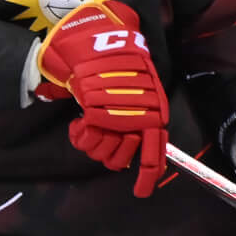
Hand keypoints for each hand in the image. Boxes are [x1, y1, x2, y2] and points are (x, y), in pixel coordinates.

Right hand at [37, 0, 169, 196]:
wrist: (98, 42)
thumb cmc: (114, 65)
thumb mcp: (130, 90)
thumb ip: (131, 114)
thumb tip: (126, 132)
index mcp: (155, 115)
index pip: (154, 155)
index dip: (147, 175)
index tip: (141, 193)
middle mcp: (143, 120)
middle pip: (121, 160)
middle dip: (108, 152)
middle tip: (99, 133)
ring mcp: (121, 119)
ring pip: (104, 154)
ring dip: (94, 143)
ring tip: (90, 124)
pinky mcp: (100, 114)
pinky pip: (88, 141)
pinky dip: (81, 136)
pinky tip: (80, 122)